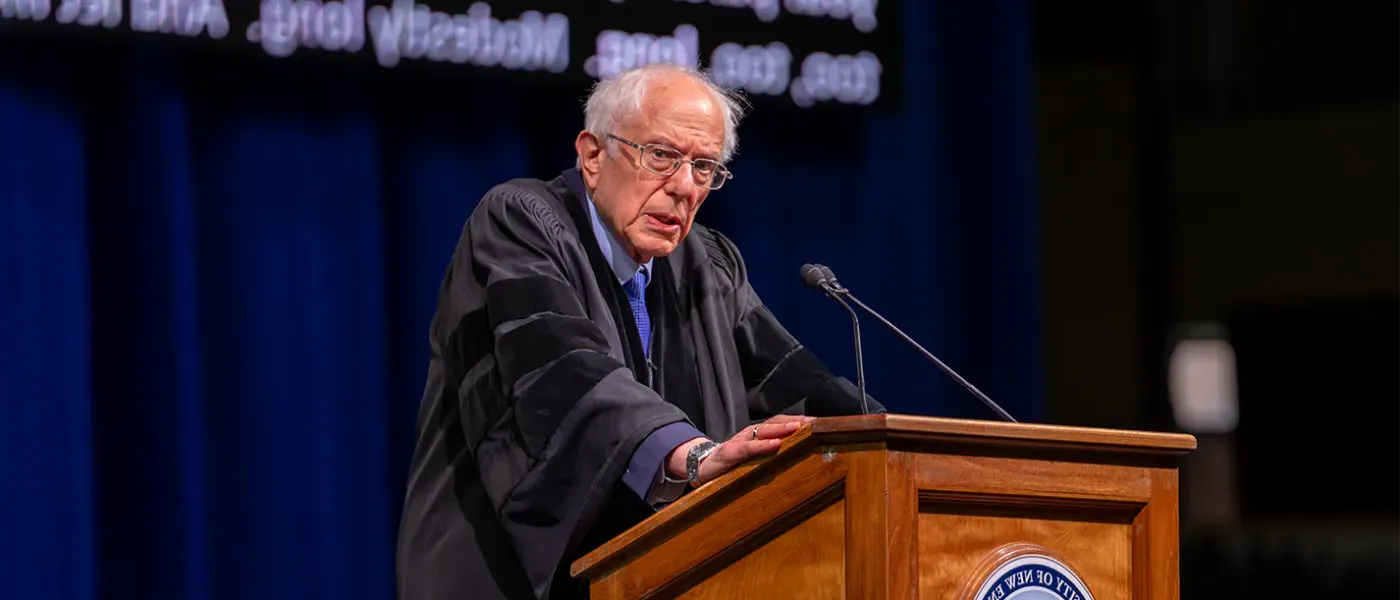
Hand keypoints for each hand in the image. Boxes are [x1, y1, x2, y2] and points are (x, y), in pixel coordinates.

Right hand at [665, 415, 814, 485]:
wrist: (701, 467)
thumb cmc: (732, 465)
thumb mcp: (754, 460)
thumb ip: (771, 457)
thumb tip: (799, 460)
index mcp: (759, 436)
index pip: (783, 424)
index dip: (801, 421)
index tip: (821, 422)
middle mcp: (751, 434)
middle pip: (777, 422)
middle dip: (797, 421)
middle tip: (816, 422)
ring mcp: (740, 442)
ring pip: (763, 430)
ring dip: (782, 428)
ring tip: (798, 427)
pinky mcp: (730, 453)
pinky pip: (748, 447)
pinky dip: (762, 445)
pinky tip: (775, 444)